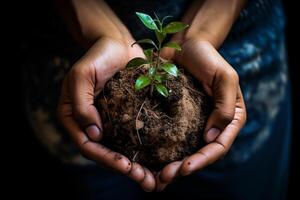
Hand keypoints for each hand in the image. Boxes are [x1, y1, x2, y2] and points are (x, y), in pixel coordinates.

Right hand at [57, 37, 155, 191]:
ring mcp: (109, 122)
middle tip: (146, 181)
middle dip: (125, 169)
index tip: (126, 166)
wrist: (117, 44)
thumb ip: (81, 103)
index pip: (88, 145)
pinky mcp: (126, 117)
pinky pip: (134, 138)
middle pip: (106, 153)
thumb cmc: (98, 56)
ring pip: (121, 150)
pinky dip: (145, 151)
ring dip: (138, 166)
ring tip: (155, 179)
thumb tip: (92, 134)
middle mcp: (91, 123)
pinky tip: (159, 160)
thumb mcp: (82, 75)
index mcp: (75, 117)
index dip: (106, 158)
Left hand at [156, 38, 246, 190]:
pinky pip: (170, 137)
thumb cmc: (208, 58)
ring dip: (171, 164)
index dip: (203, 160)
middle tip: (165, 177)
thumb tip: (212, 137)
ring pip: (184, 150)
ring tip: (155, 175)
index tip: (185, 168)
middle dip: (184, 168)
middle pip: (200, 153)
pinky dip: (161, 150)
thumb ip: (224, 106)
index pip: (219, 146)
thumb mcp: (224, 78)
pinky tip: (148, 158)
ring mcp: (193, 122)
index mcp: (229, 118)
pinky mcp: (176, 117)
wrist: (186, 44)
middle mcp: (212, 124)